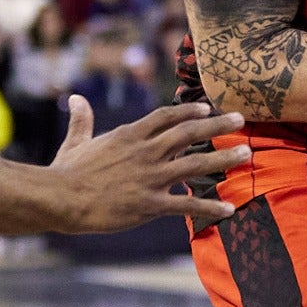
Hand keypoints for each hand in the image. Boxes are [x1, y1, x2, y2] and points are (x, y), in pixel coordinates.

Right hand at [47, 97, 250, 232]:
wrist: (60, 199)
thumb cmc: (65, 172)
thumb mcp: (76, 141)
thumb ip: (82, 119)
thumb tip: (75, 98)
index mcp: (130, 135)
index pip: (167, 116)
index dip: (189, 111)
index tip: (208, 108)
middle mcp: (146, 152)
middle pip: (189, 133)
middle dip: (218, 126)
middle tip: (241, 120)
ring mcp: (150, 177)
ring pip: (195, 164)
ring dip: (223, 159)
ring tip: (246, 155)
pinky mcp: (149, 204)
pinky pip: (186, 205)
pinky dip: (210, 206)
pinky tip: (229, 208)